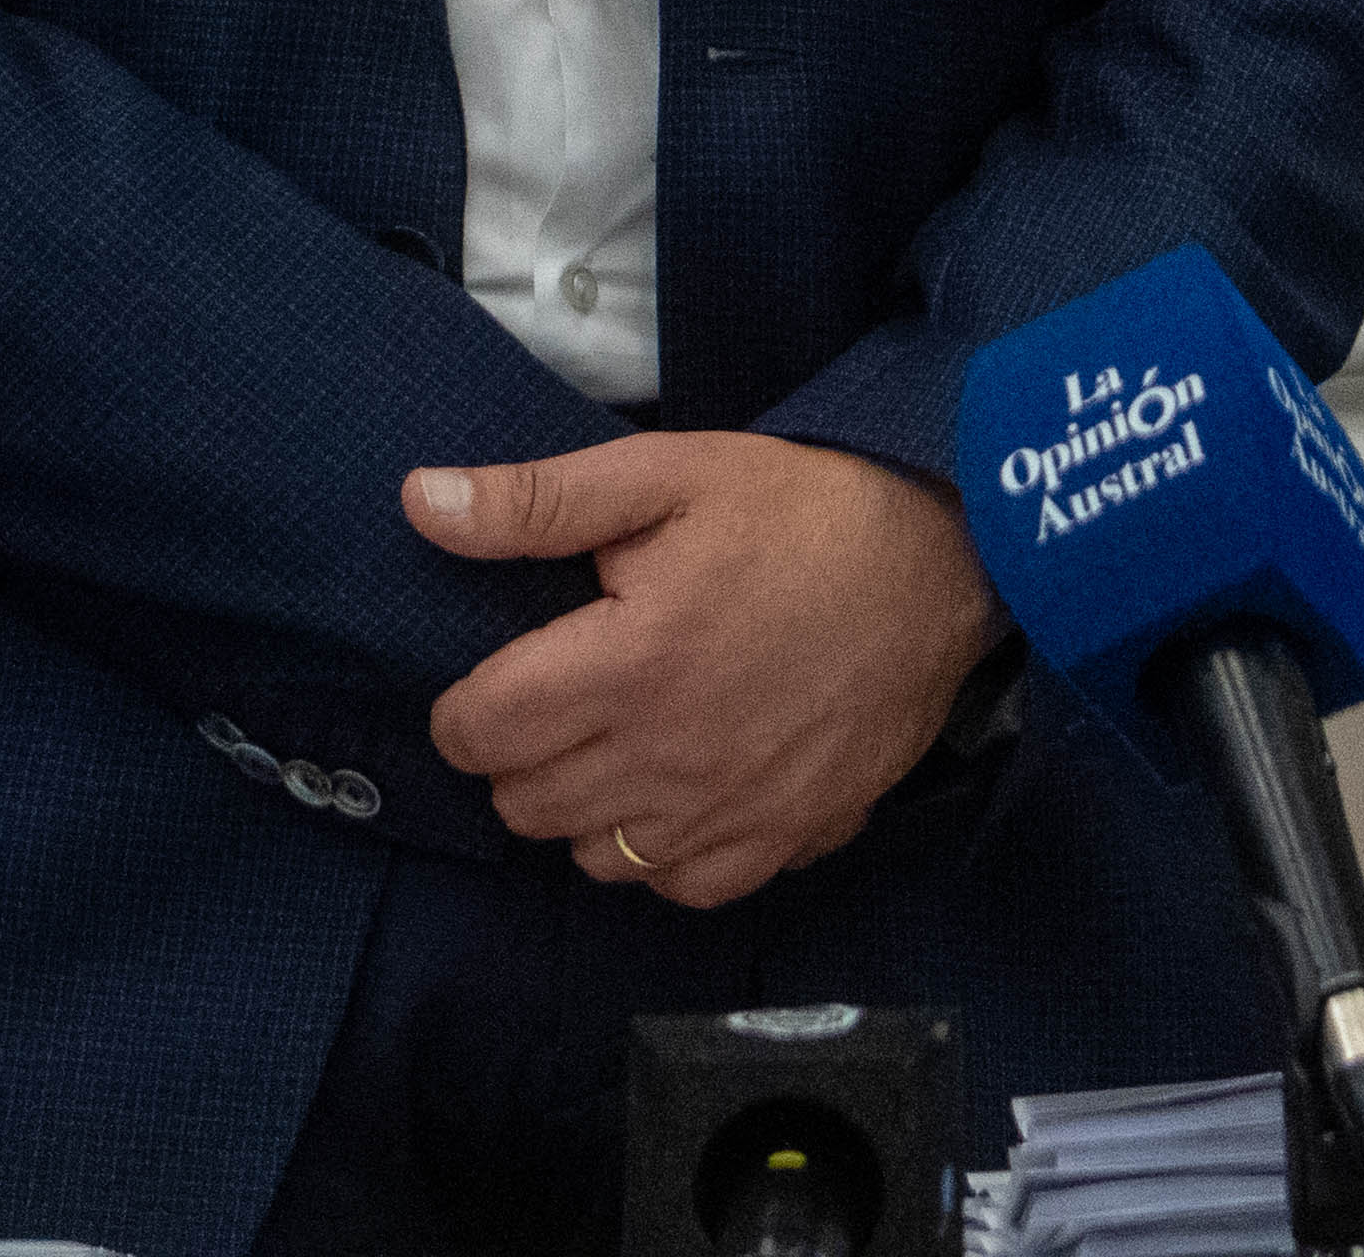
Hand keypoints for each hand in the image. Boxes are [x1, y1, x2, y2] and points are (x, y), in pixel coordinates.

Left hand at [406, 431, 999, 907]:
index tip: (493, 681)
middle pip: (525, 805)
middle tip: (556, 699)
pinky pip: (678, 888)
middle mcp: (667, 759)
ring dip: (581, 809)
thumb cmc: (800, 511)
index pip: (482, 732)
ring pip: (593, 858)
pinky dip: (657, 855)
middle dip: (518, 756)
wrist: (942, 564)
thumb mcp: (665, 475)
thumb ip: (537, 503)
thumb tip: (421, 503)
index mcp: (626, 664)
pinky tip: (674, 793)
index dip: (464, 710)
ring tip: (613, 742)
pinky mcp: (785, 840)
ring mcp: (728, 813)